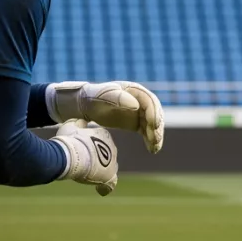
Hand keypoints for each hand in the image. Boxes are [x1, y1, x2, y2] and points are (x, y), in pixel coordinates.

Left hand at [48, 81, 164, 152]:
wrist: (85, 106)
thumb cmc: (93, 97)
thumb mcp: (103, 95)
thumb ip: (118, 98)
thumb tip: (136, 105)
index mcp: (135, 90)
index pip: (150, 101)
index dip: (154, 113)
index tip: (154, 126)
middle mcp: (140, 101)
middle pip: (155, 114)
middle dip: (157, 127)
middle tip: (155, 139)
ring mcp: (139, 112)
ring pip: (153, 124)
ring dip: (156, 136)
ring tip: (154, 148)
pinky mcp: (136, 123)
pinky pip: (147, 132)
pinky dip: (150, 140)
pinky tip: (152, 150)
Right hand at [51, 119, 118, 195]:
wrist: (73, 155)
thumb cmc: (70, 139)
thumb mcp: (71, 125)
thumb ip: (79, 124)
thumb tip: (82, 123)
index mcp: (104, 134)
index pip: (100, 139)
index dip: (90, 144)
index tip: (80, 147)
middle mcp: (112, 147)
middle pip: (105, 153)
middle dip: (95, 157)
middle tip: (81, 161)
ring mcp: (112, 162)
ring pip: (108, 167)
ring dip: (99, 170)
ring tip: (85, 173)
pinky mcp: (109, 176)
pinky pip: (111, 183)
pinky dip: (105, 187)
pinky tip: (100, 190)